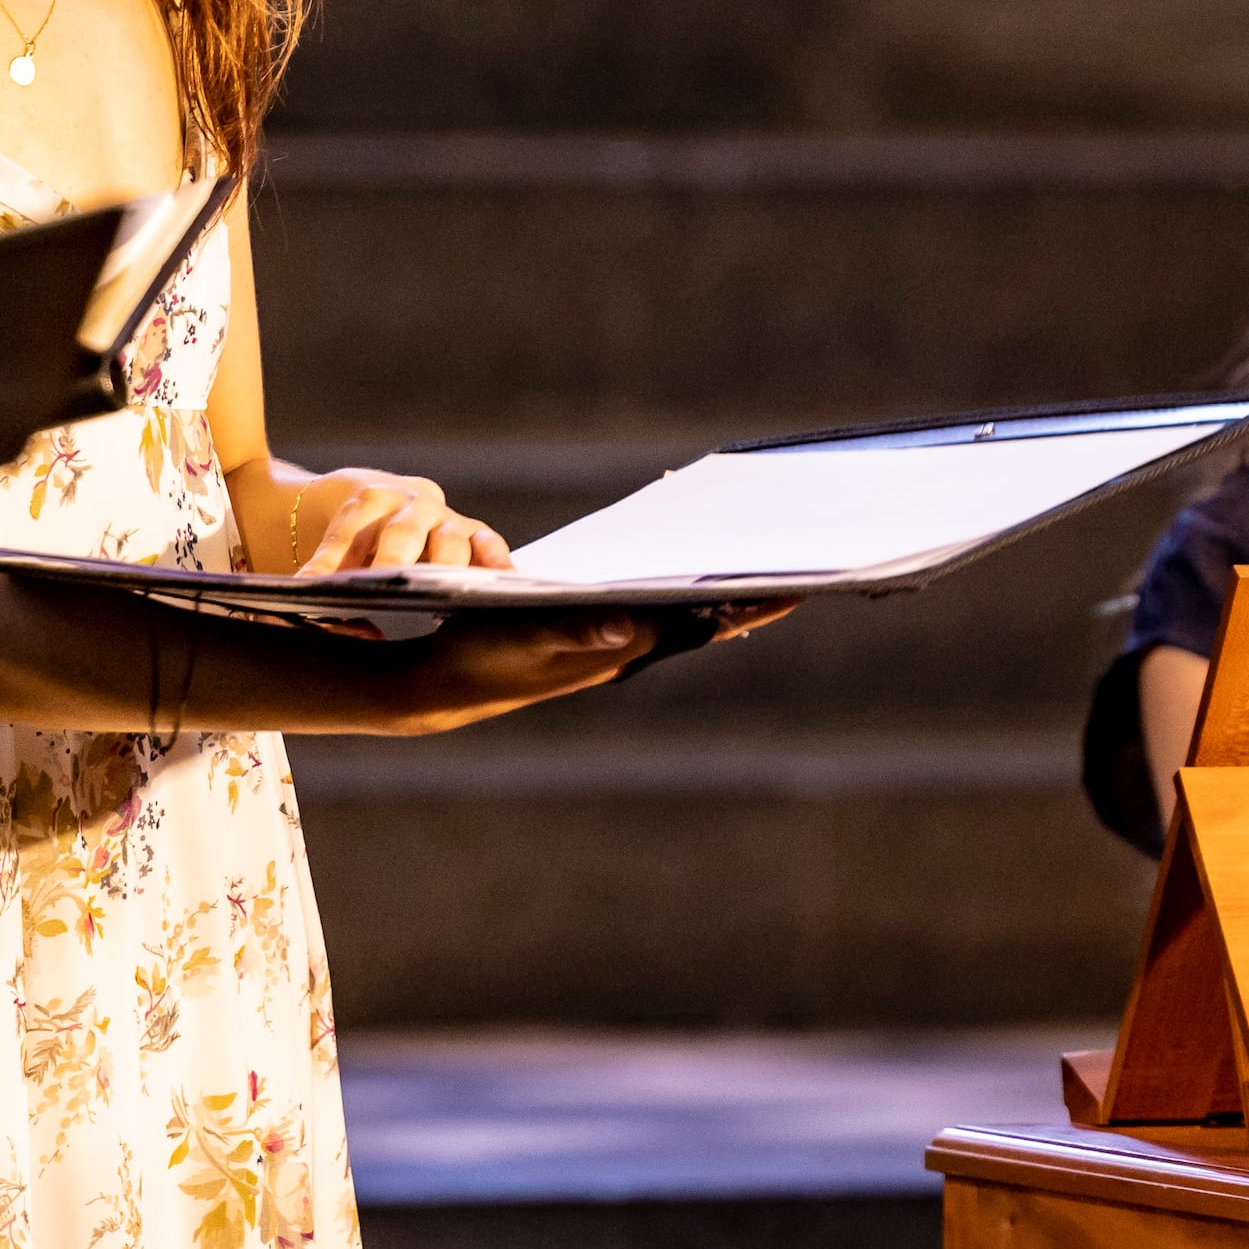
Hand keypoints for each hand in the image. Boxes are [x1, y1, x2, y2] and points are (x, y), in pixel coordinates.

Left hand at [285, 464, 510, 578]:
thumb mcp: (328, 542)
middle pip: (404, 532)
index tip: (312, 586)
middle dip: (392, 564)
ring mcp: (445, 516)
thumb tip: (307, 595)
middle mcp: (412, 502)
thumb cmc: (349, 527)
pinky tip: (503, 581)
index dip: (329, 560)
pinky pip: (487, 543)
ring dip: (445, 569)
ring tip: (443, 598)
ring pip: (450, 539)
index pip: (349, 531)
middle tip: (382, 591)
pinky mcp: (472, 533)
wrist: (373, 503)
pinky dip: (496, 560)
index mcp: (369, 497)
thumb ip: (323, 569)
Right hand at [317, 598, 794, 732]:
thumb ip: (574, 634)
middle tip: (800, 565)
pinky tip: (690, 579)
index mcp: (621, 651)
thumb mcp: (521, 635)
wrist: (448, 683)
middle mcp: (628, 652)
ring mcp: (615, 649)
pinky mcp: (597, 641)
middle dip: (750, 599)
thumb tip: (629, 630)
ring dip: (721, 599)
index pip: (700, 628)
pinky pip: (656, 617)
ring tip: (760, 567)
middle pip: (704, 624)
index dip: (749, 609)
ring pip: (683, 621)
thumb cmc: (481, 652)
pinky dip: (681, 596)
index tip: (800, 589)